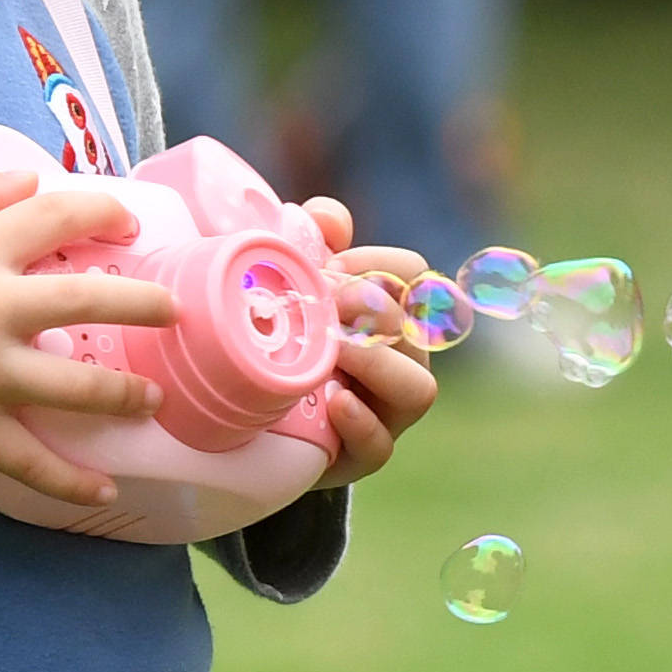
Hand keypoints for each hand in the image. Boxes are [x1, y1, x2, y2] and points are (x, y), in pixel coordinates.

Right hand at [0, 162, 176, 509]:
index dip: (102, 212)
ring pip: (76, 388)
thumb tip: (31, 179)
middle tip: (172, 312)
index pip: (58, 218)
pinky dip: (69, 481)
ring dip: (124, 395)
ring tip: (152, 399)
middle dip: (143, 306)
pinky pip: (29, 460)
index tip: (126, 222)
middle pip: (90, 302)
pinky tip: (106, 490)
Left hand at [305, 201, 439, 485]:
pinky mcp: (361, 455)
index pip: (414, 274)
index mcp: (388, 312)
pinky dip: (361, 422)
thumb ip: (311, 243)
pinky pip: (381, 444)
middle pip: (417, 326)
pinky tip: (334, 402)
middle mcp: (400, 360)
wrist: (253, 419)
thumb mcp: (291, 290)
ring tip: (335, 352)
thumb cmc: (281, 341)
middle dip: (371, 309)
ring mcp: (387, 412)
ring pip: (418, 387)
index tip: (328, 264)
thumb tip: (326, 217)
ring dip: (377, 363)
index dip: (376, 263)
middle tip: (324, 302)